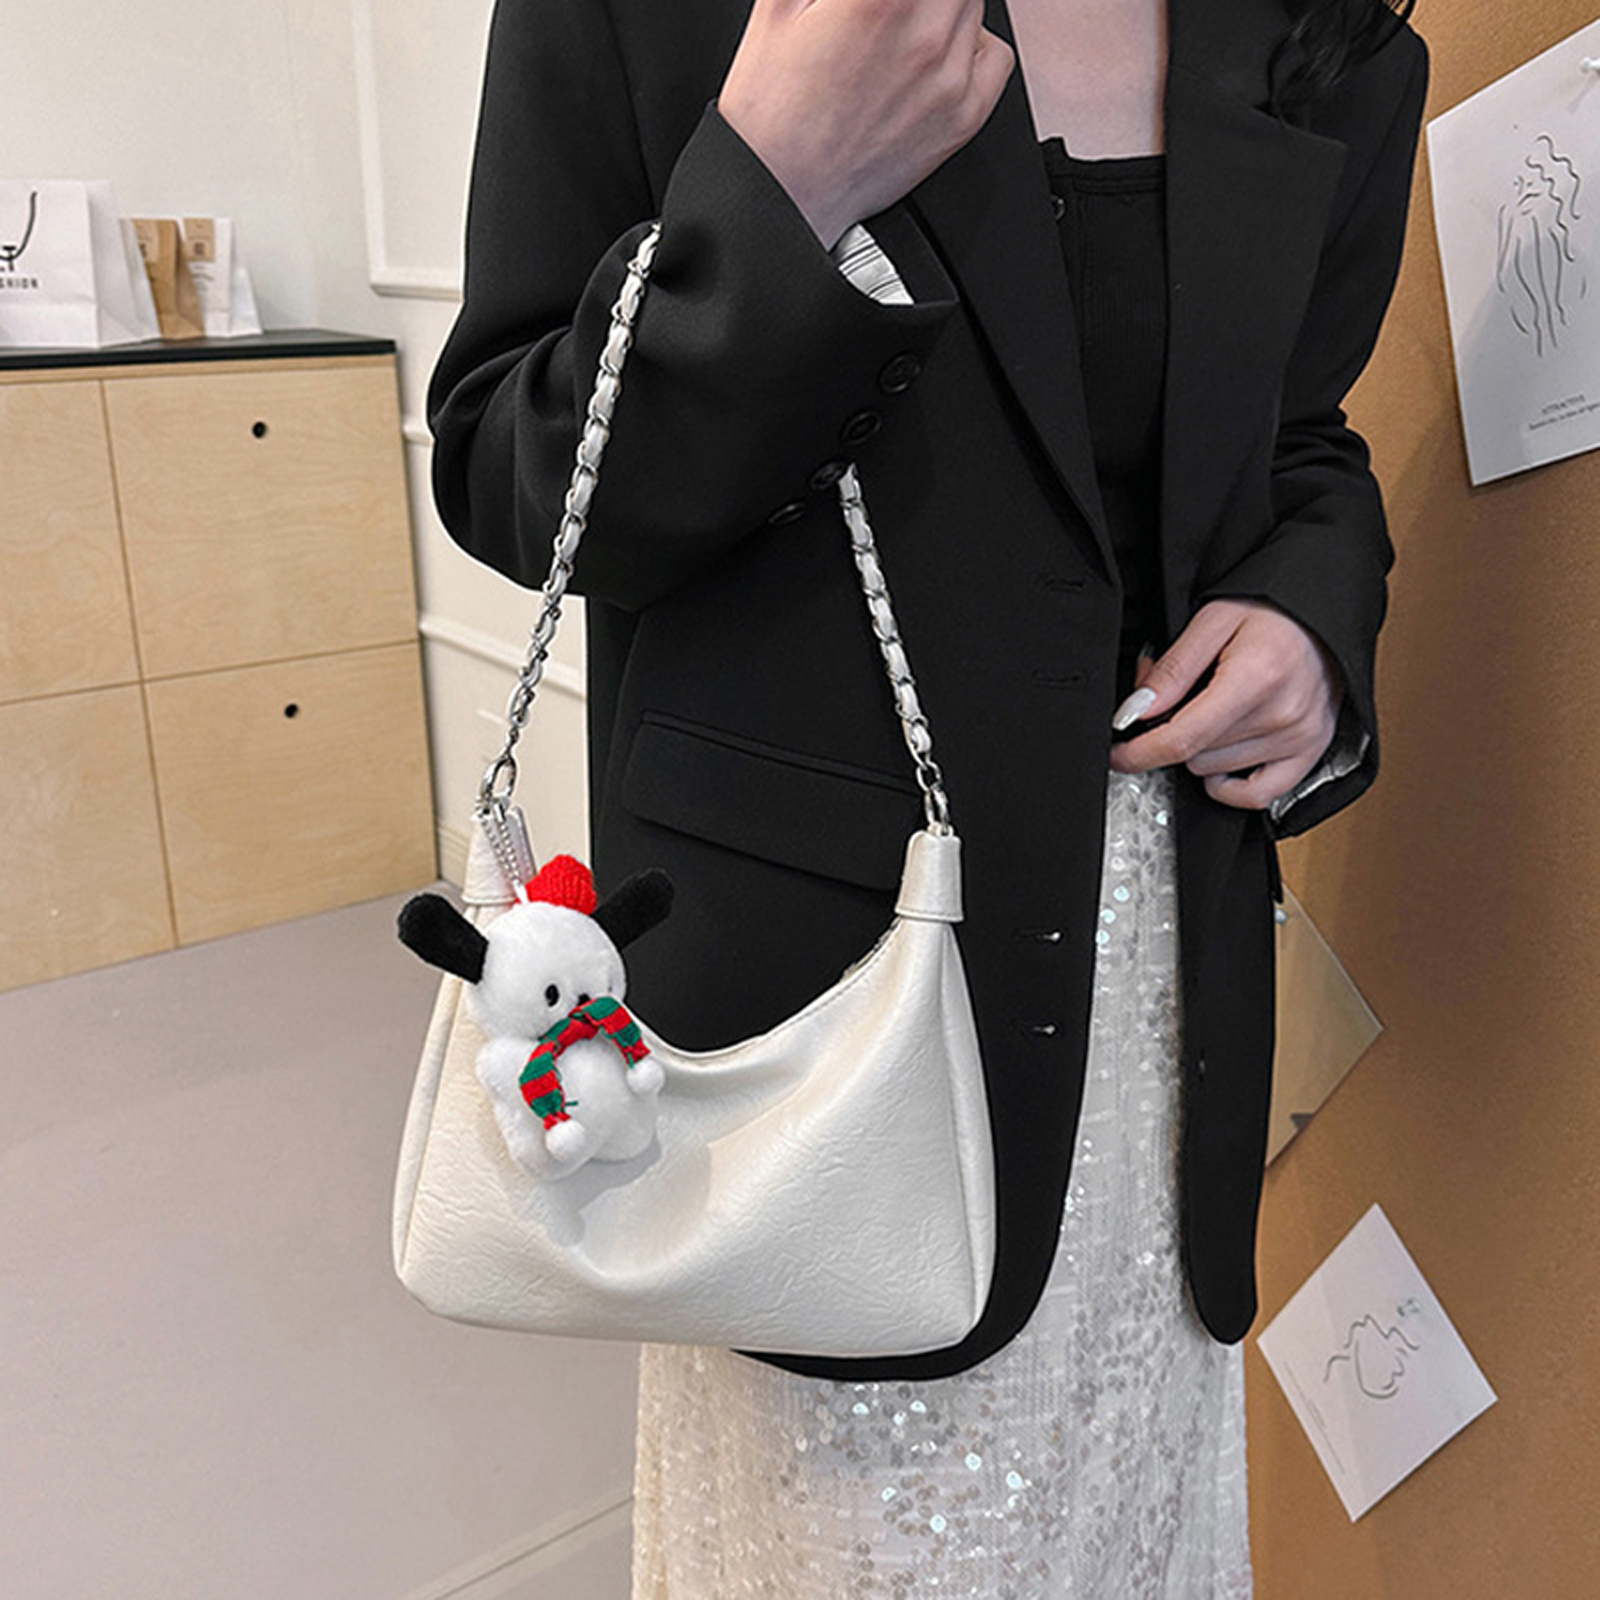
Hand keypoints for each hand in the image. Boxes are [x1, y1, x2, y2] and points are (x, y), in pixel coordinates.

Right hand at [718, 0, 1014, 247]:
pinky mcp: (963, 117)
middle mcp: (924, 34)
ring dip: (942, 6)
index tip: (876, 2)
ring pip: (973, 4)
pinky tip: (936, 53)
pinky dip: (974, 44)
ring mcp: (950, 78)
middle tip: (891, 11)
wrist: (781, 194)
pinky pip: (997, 55)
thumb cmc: (772, 113)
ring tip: (902, 25)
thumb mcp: (779, 5)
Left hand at [1108, 600, 1342, 809]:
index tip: (1117, 755)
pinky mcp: (1311, 751)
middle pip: (1194, 754)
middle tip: (1187, 695)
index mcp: (1254, 679)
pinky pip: (1257, 795)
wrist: (1323, 613)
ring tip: (1216, 707)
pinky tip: (1223, 757)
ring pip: (1215, 771)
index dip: (1139, 752)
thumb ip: (1172, 670)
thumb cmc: (1273, 611)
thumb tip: (1136, 711)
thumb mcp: (1212, 621)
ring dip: (1202, 749)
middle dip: (1175, 728)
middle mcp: (1282, 714)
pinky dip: (1230, 783)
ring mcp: (1300, 738)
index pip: (1182, 738)